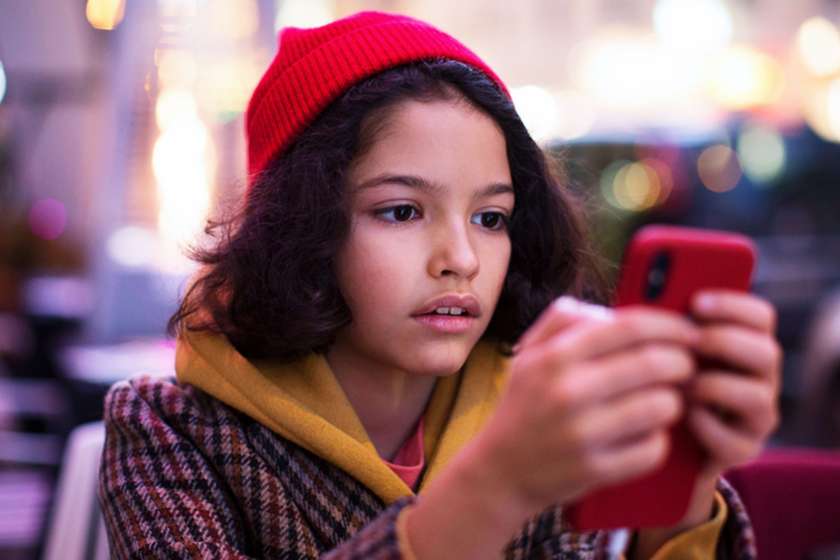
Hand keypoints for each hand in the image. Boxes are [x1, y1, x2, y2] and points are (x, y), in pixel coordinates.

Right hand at [474, 297, 700, 515]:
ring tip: (663, 399)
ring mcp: (582, 434)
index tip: (689, 330)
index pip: (630, 327)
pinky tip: (645, 433)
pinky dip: (658, 439)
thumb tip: (612, 311)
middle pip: (655, 364)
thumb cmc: (524, 403)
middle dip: (682, 362)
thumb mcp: (529, 352)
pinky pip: (654, 448)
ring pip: (662, 406)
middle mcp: (567, 391)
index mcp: (555, 356)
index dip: (671, 325)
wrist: (501, 469)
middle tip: (685, 366)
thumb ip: (564, 318)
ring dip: (672, 401)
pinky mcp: (595, 470)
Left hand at [634, 291, 780, 557]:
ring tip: (682, 384)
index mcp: (743, 344)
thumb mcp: (656, 350)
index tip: (696, 302)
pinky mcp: (742, 450)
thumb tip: (643, 303)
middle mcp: (759, 378)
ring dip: (715, 386)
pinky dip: (706, 427)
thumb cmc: (654, 380)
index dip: (733, 305)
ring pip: (758, 397)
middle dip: (726, 342)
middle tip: (691, 342)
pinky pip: (734, 440)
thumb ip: (661, 327)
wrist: (651, 439)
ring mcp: (755, 417)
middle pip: (767, 352)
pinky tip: (682, 417)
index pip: (760, 316)